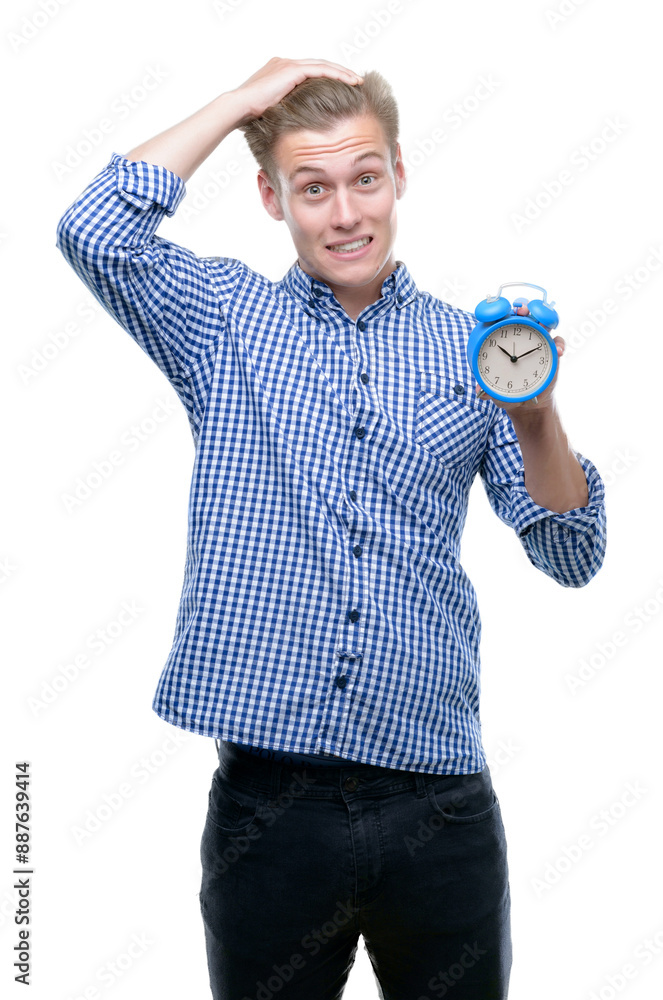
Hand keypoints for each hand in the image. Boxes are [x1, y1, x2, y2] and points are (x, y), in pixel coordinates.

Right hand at [231, 57, 363, 122]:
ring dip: (342, 72)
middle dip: (339, 73)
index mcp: (280, 72)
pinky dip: (337, 74)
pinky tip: (351, 81)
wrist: (239, 108)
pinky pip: (321, 70)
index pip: (310, 73)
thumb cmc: (250, 117)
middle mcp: (285, 64)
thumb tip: (296, 129)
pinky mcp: (291, 69)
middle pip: (319, 66)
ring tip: (358, 81)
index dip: (327, 79)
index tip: (342, 88)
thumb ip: (286, 113)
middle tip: (356, 81)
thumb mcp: (273, 113)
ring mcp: (288, 65)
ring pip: (322, 65)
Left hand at [475, 302, 564, 414]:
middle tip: (521, 311)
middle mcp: (521, 337)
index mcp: (503, 341)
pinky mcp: (551, 350)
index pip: (501, 320)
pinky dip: (559, 344)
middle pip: (523, 315)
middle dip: (523, 307)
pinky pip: (558, 342)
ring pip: (543, 322)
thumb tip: (477, 391)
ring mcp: (538, 341)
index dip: (500, 311)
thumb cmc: (508, 392)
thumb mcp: (495, 391)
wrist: (528, 402)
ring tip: (543, 324)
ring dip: (544, 318)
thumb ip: (486, 390)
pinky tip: (558, 352)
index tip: (499, 310)